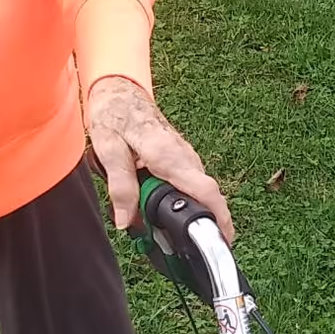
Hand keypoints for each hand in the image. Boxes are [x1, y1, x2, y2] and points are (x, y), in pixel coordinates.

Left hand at [84, 77, 234, 245]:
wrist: (120, 92)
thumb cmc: (115, 116)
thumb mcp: (109, 150)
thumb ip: (120, 186)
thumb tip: (125, 221)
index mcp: (169, 156)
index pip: (206, 191)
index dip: (220, 218)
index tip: (225, 240)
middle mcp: (185, 157)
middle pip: (206, 198)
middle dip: (197, 223)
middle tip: (170, 241)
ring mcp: (187, 158)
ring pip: (196, 192)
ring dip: (183, 211)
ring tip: (155, 223)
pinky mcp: (182, 159)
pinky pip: (188, 185)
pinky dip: (179, 200)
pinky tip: (156, 205)